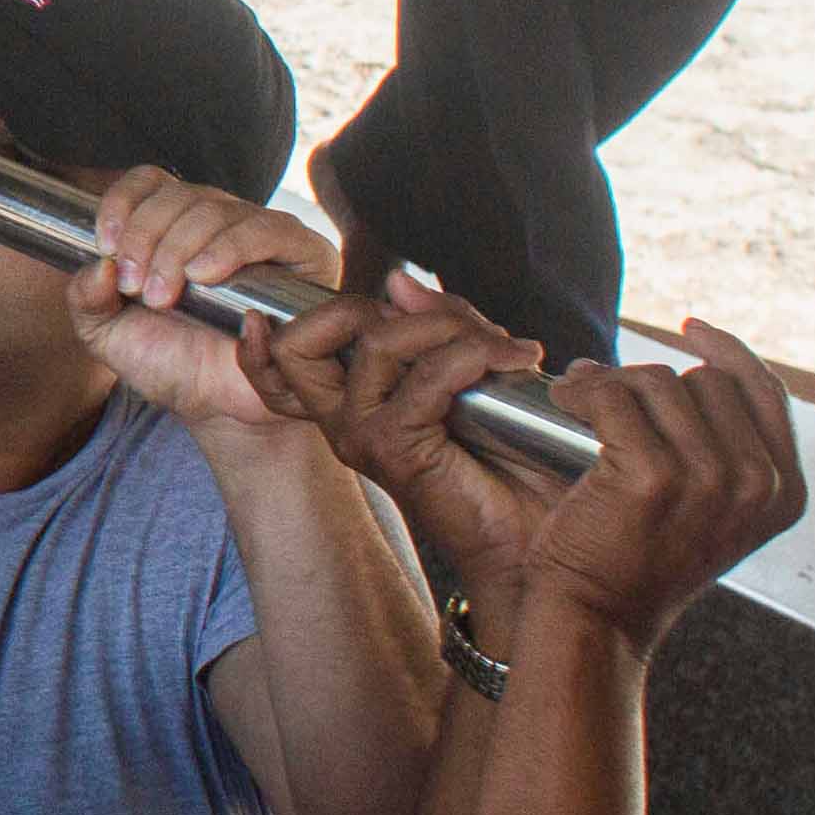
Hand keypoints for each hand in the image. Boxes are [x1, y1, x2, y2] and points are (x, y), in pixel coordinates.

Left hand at [67, 170, 340, 431]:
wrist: (220, 409)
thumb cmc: (172, 365)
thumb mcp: (107, 333)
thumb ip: (85, 297)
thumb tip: (96, 263)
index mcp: (173, 226)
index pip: (149, 182)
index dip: (122, 203)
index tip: (105, 244)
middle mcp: (219, 220)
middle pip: (178, 194)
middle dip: (146, 238)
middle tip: (137, 288)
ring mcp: (262, 233)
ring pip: (215, 209)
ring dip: (179, 249)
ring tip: (165, 295)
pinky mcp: (303, 254)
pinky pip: (267, 229)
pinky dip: (229, 247)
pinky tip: (205, 275)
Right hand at [235, 277, 552, 622]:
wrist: (539, 534)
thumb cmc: (512, 461)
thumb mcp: (472, 366)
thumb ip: (439, 324)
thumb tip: (398, 280)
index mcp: (355, 404)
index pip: (282, 358)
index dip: (275, 330)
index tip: (291, 307)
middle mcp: (346, 421)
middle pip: (299, 340)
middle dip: (360, 307)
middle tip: (440, 323)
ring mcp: (364, 437)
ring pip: (376, 342)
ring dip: (447, 327)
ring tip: (500, 348)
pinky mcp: (396, 450)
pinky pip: (429, 375)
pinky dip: (476, 355)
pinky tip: (513, 362)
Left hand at [512, 330, 805, 656]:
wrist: (598, 618)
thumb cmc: (640, 562)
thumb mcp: (713, 514)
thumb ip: (730, 454)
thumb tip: (707, 367)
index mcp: (785, 492)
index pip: (764, 390)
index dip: (727, 350)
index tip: (690, 330)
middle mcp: (758, 484)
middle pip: (707, 381)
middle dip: (651, 379)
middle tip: (605, 394)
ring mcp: (710, 479)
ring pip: (658, 382)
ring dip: (611, 382)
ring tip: (581, 398)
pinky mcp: (652, 475)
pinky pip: (613, 398)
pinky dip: (582, 391)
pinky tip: (565, 400)